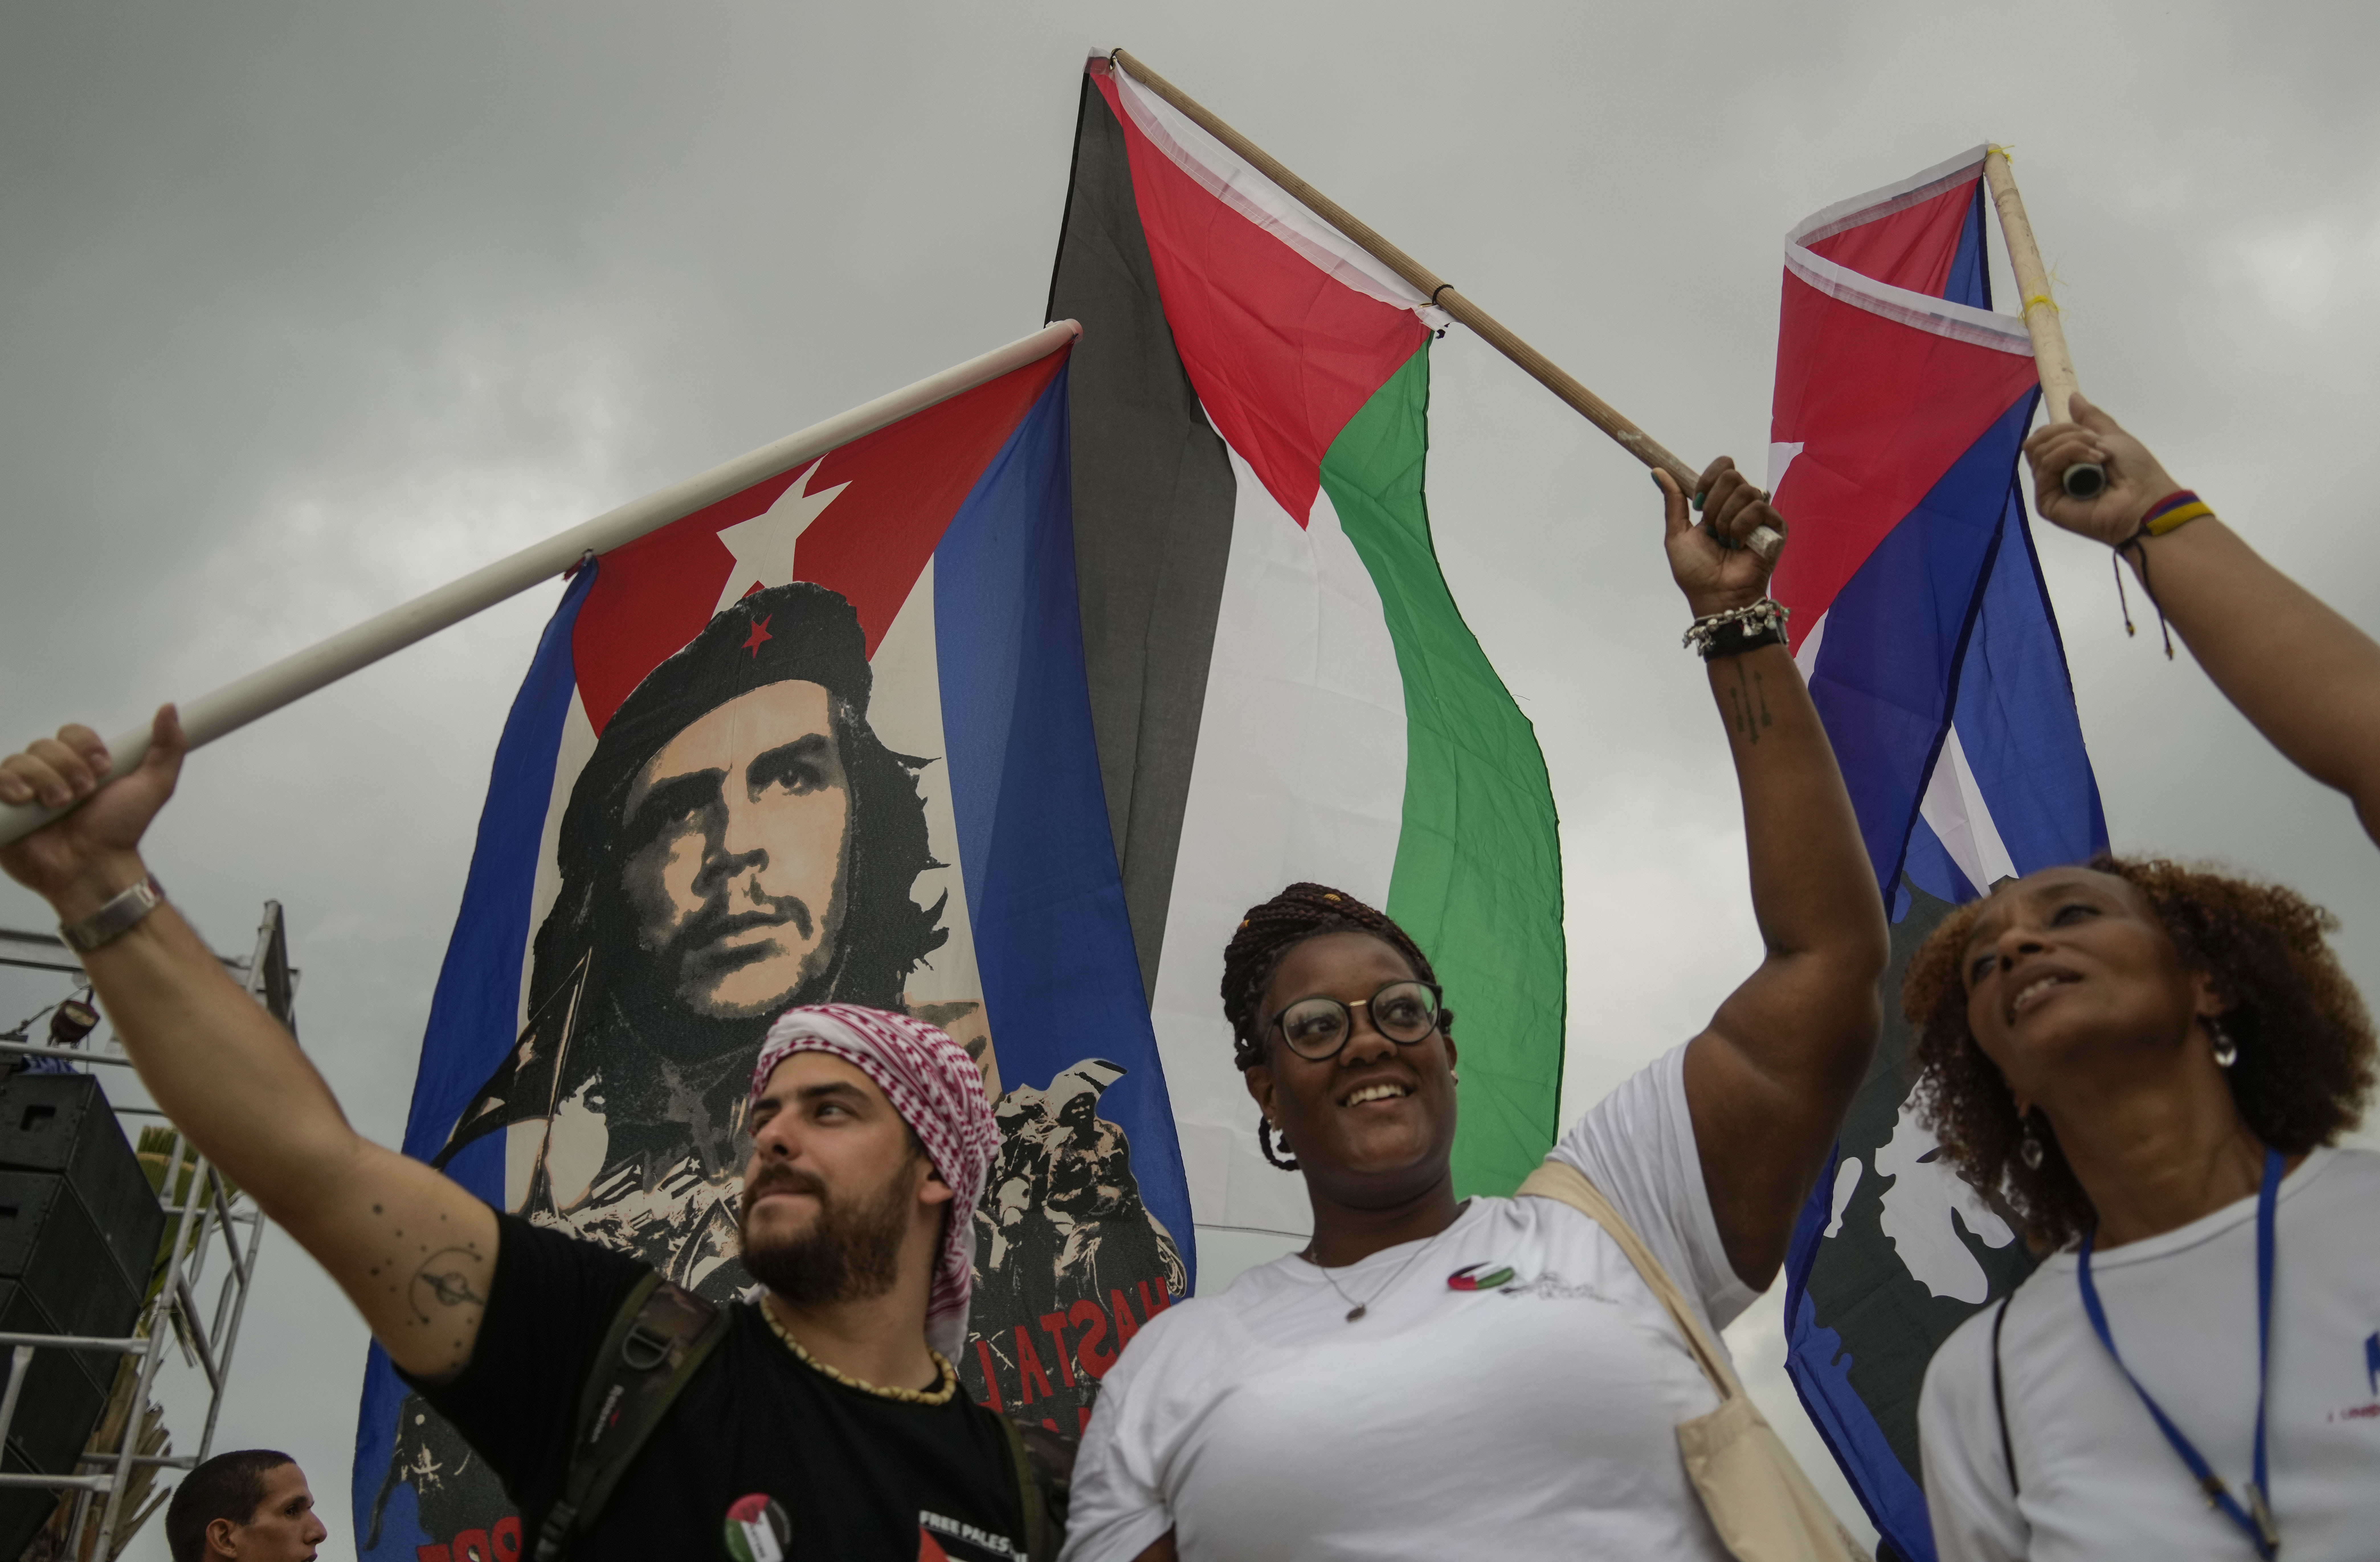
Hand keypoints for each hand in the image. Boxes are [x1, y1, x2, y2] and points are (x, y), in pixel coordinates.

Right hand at [0, 706, 185, 920]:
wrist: (94, 867)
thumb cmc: (119, 831)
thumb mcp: (154, 786)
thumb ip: (167, 747)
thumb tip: (169, 709)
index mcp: (80, 764)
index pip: (72, 733)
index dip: (85, 746)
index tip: (103, 768)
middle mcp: (49, 773)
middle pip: (45, 745)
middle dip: (68, 767)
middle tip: (82, 794)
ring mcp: (23, 790)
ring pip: (20, 760)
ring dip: (45, 781)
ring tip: (58, 806)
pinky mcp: (2, 808)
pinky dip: (8, 785)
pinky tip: (25, 800)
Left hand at [1661, 457, 1786, 619]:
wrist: (1713, 595)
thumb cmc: (1695, 572)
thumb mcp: (1676, 534)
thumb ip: (1672, 501)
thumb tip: (1659, 471)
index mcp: (1719, 502)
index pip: (1723, 467)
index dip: (1707, 479)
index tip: (1696, 503)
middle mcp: (1741, 505)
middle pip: (1732, 475)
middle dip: (1714, 503)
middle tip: (1711, 529)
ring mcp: (1760, 515)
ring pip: (1745, 491)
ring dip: (1726, 519)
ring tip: (1725, 542)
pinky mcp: (1776, 527)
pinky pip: (1760, 508)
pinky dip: (1741, 527)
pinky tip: (1739, 545)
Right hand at [2023, 394, 2182, 546]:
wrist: (2145, 499)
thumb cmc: (2136, 471)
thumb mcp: (2113, 435)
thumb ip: (2090, 418)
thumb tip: (2073, 397)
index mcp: (2067, 462)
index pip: (2043, 438)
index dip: (2060, 428)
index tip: (2088, 431)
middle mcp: (2055, 476)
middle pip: (2036, 442)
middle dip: (2066, 433)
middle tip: (2096, 442)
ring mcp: (2049, 490)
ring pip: (2039, 451)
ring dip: (2072, 444)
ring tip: (2100, 455)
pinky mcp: (2046, 503)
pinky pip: (2045, 466)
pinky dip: (2068, 454)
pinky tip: (2093, 462)